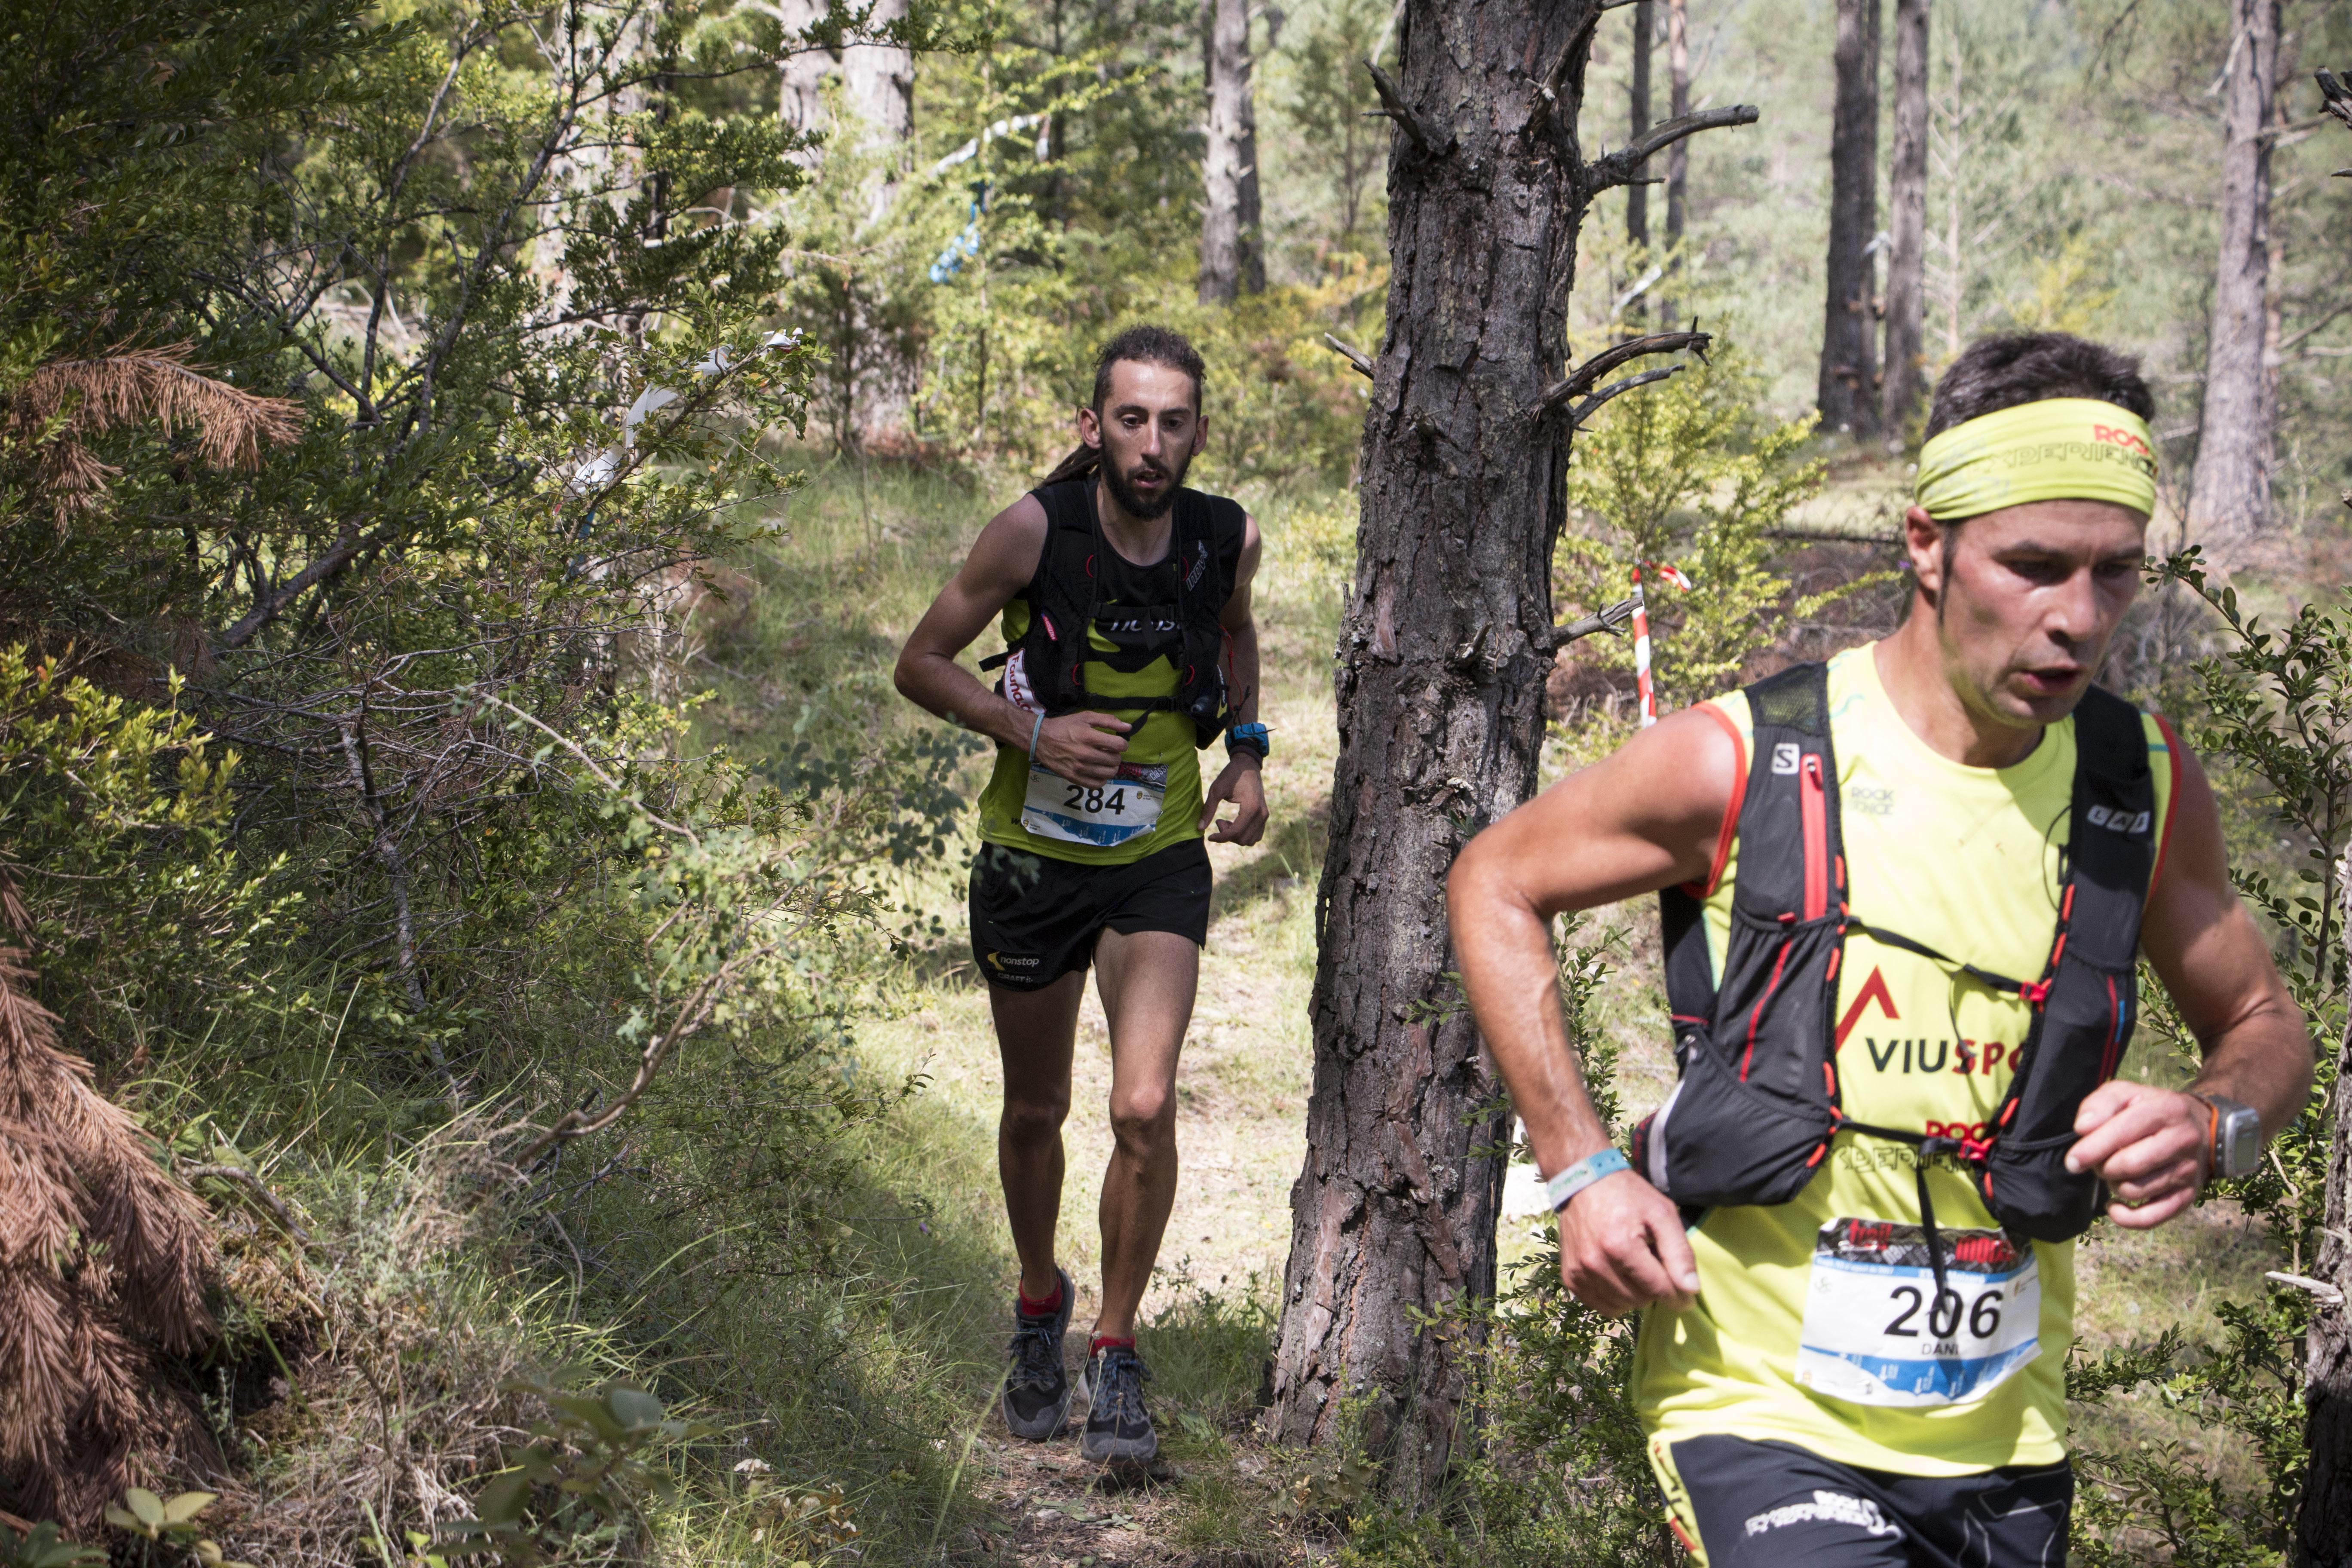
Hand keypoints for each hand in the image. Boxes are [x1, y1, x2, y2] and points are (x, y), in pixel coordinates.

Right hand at [1034, 711, 1129, 786]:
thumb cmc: (1065, 726)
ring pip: (1109, 773)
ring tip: (1105, 761)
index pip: (1119, 745)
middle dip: (1116, 755)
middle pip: (1115, 760)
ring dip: (1111, 767)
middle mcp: (1085, 754)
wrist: (1041, 739)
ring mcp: (1079, 768)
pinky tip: (1098, 771)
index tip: (1118, 742)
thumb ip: (1108, 720)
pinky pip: (1097, 784)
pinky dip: (1102, 779)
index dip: (1122, 743)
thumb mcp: (1086, 717)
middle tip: (1109, 751)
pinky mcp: (1074, 778)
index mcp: (1089, 737)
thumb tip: (1128, 727)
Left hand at [1200, 756, 1266, 844]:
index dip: (1221, 838)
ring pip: (1250, 840)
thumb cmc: (1231, 775)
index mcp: (1251, 807)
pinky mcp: (1264, 815)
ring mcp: (1265, 815)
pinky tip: (1234, 823)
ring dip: (1236, 836)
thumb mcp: (1216, 790)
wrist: (1247, 765)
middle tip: (1218, 821)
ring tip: (1226, 822)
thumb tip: (1199, 828)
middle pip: (1243, 839)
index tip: (1210, 836)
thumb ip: (1208, 809)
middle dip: (1227, 835)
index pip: (1235, 833)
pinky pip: (1256, 835)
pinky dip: (1244, 834)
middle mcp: (1261, 814)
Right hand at [1555, 1169, 1699, 1314]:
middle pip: (1641, 1300)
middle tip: (1654, 1265)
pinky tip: (1619, 1277)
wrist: (1583, 1182)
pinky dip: (1616, 1299)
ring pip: (1622, 1306)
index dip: (1679, 1295)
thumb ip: (1679, 1252)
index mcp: (1620, 1246)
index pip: (1659, 1289)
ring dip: (1636, 1295)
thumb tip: (1691, 1290)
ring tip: (1635, 1268)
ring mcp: (1579, 1272)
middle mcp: (1595, 1263)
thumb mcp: (1662, 1213)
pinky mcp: (1570, 1278)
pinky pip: (1602, 1306)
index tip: (1688, 1294)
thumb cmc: (1627, 1195)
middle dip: (1655, 1289)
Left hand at [2066, 1080, 2211, 1228]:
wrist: (2200, 1127)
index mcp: (2165, 1111)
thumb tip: (2082, 1128)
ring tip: (2116, 1173)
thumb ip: (2101, 1104)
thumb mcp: (2126, 1094)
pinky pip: (2152, 1218)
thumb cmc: (2151, 1109)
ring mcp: (2187, 1171)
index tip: (2072, 1161)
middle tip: (2101, 1161)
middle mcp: (2182, 1141)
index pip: (2123, 1132)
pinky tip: (2114, 1206)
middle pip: (2128, 1165)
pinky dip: (2126, 1218)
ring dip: (2114, 1185)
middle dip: (2103, 1166)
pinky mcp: (2187, 1196)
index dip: (2092, 1149)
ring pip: (2135, 1191)